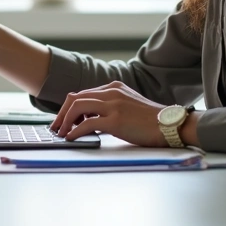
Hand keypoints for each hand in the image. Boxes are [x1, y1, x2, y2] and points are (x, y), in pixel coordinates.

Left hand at [50, 81, 169, 146]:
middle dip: (61, 113)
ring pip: (77, 106)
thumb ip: (110, 108)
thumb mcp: (128, 106)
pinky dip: (75, 131)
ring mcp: (113, 105)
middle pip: (75, 98)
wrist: (170, 125)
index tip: (63, 120)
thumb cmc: (151, 121)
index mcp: (113, 88)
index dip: (69, 108)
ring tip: (61, 133)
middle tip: (56, 127)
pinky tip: (71, 138)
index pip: (83, 94)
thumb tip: (89, 120)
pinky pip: (86, 123)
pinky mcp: (115, 120)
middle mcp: (111, 92)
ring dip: (65, 121)